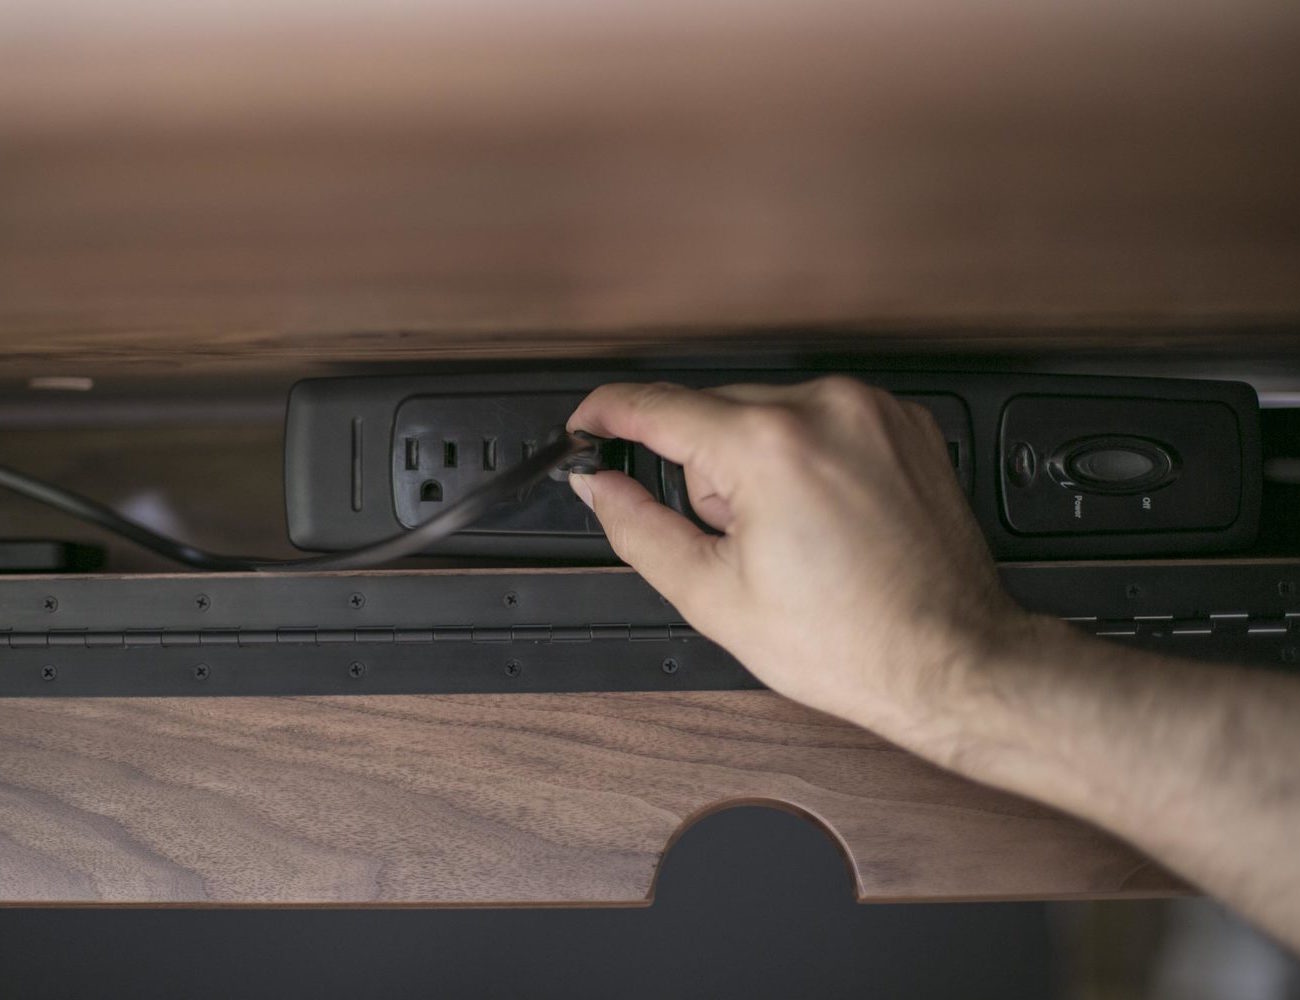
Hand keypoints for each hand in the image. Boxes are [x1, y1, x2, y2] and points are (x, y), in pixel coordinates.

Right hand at [566, 378, 1029, 747]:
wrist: (953, 661)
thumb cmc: (851, 642)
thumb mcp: (714, 596)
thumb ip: (638, 528)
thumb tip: (600, 486)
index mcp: (769, 446)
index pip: (658, 406)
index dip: (608, 415)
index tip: (586, 425)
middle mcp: (826, 407)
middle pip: (715, 415)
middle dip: (707, 471)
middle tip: (739, 543)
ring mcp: (872, 409)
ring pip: (768, 415)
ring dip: (757, 464)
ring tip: (797, 538)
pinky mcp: (905, 421)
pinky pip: (821, 419)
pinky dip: (807, 457)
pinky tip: (829, 517)